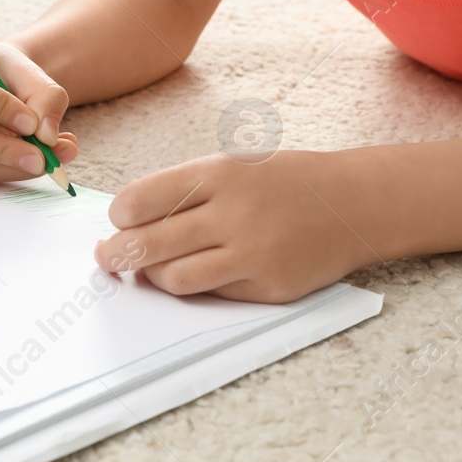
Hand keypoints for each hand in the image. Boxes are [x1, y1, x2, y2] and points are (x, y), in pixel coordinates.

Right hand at [0, 43, 79, 182]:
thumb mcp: (29, 70)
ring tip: (55, 154)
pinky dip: (15, 170)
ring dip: (17, 166)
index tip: (33, 122)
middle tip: (42, 157)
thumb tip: (47, 136)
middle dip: (2, 154)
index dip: (5, 112)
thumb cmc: (4, 72)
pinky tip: (40, 158)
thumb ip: (45, 96)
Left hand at [93, 152, 371, 302]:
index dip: (120, 217)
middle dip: (116, 254)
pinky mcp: (268, 287)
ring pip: (173, 278)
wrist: (353, 204)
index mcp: (218, 174)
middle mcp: (233, 213)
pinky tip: (197, 274)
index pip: (141, 200)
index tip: (119, 222)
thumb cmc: (283, 184)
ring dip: (152, 277)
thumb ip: (185, 191)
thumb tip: (127, 225)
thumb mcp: (234, 167)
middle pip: (148, 244)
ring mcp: (252, 253)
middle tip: (108, 257)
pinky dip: (196, 287)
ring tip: (150, 269)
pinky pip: (212, 295)